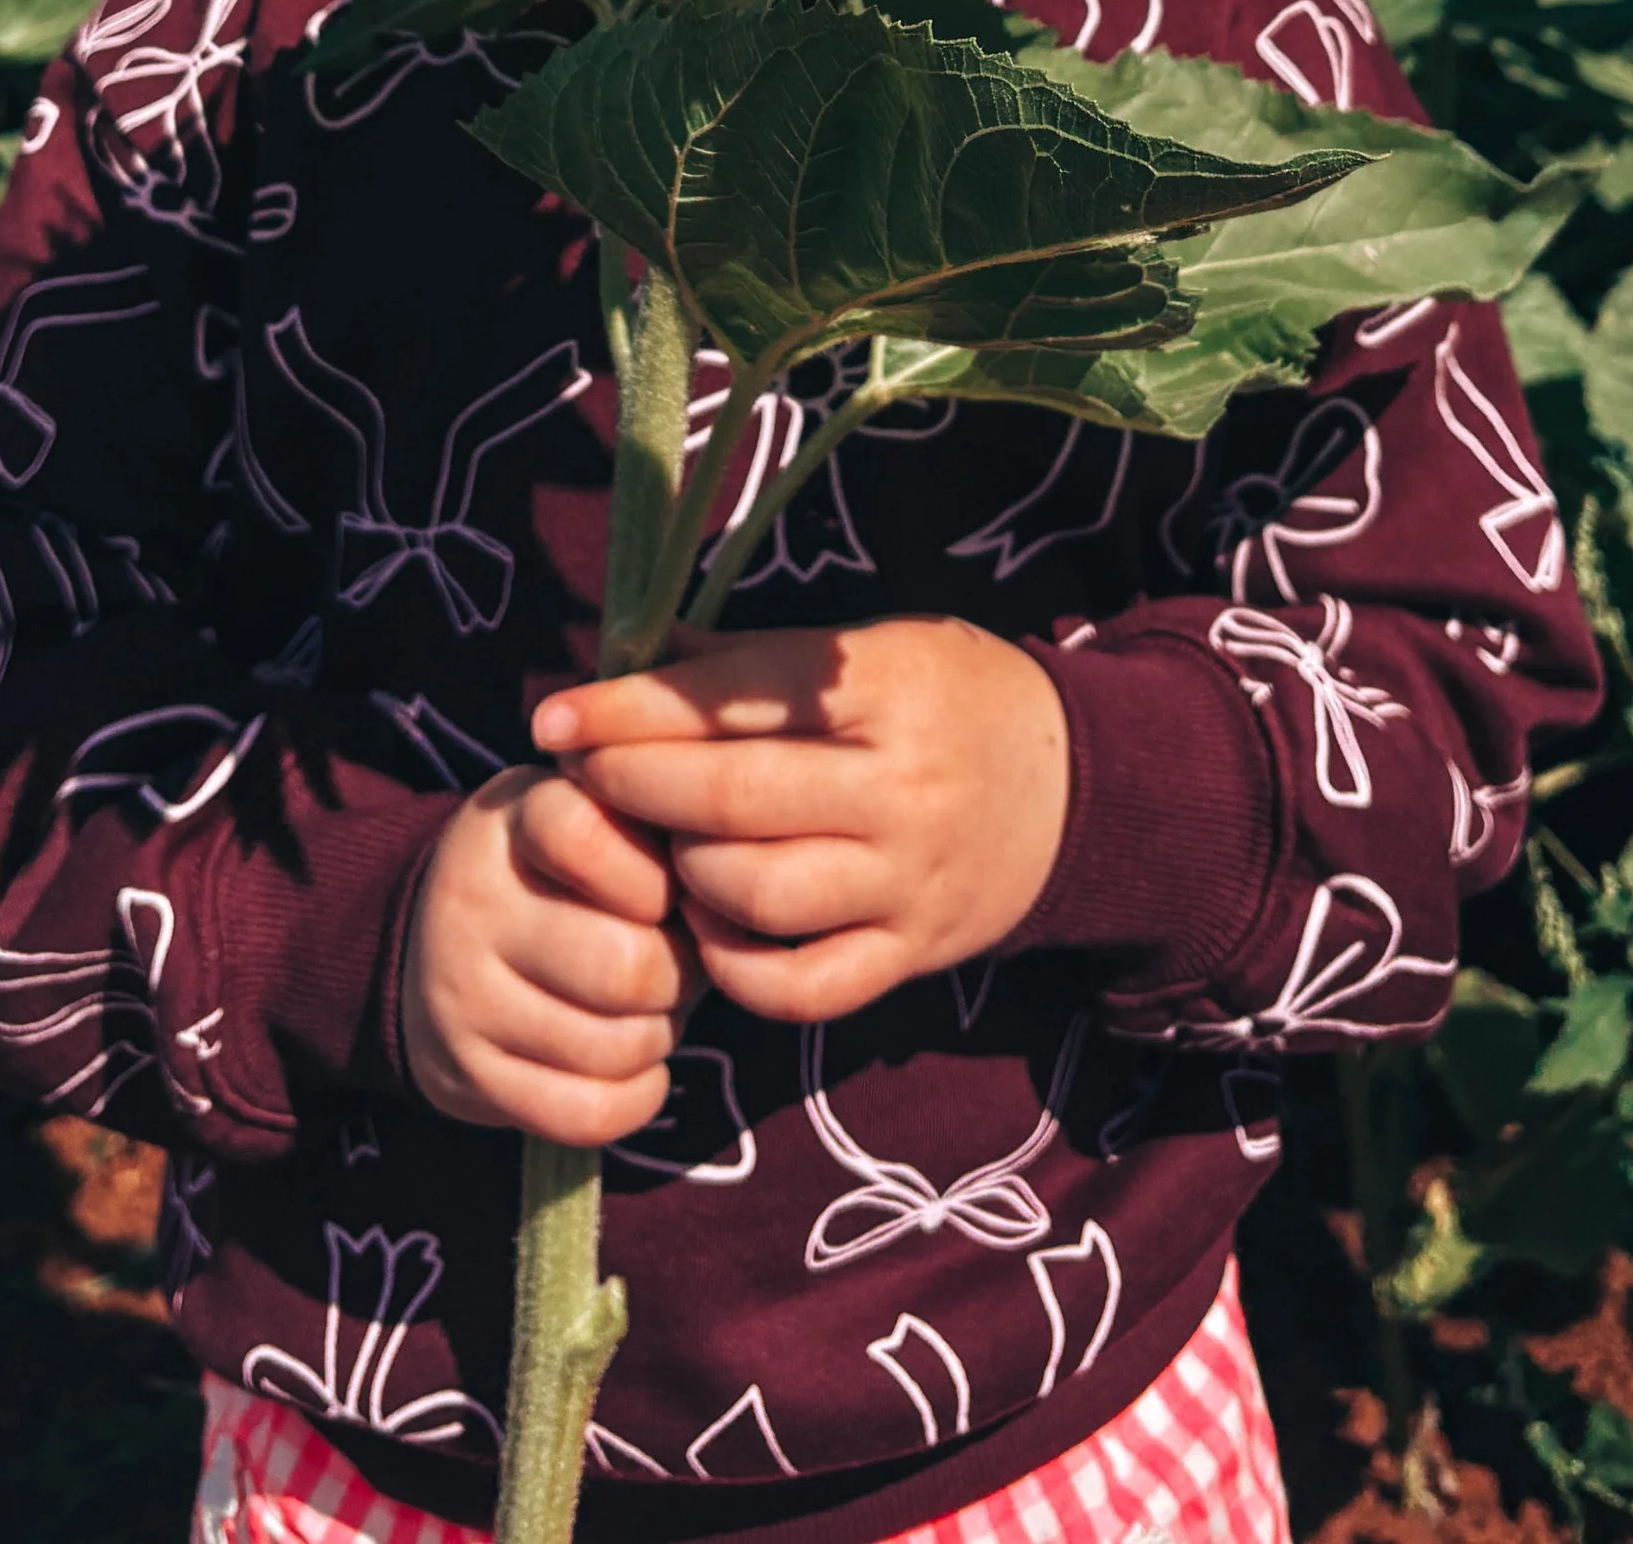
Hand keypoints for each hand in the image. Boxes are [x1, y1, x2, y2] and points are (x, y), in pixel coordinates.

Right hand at [402, 767, 698, 1145]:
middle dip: (680, 975)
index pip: (588, 839)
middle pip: (624, 966)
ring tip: (649, 1005)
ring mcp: (461, 996)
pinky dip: (637, 1095)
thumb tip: (734, 887)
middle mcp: (472, 903)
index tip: (669, 890)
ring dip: (659, 1034)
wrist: (436, 947)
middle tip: (680, 961)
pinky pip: (588, 1112)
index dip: (658, 877)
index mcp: (512, 820)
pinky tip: (636, 1064)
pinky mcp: (467, 1075)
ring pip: (614, 1047)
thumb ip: (658, 822)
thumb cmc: (560, 871)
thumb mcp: (594, 812)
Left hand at [532, 619, 1070, 1024]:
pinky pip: (802, 985)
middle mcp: (902, 788)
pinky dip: (736, 965)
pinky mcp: (913, 953)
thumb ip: (751, 660)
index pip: (734, 697)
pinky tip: (709, 925)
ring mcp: (909, 881)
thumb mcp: (874, 647)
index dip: (630, 708)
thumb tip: (629, 651)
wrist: (1076, 791)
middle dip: (633, 785)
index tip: (556, 716)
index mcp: (890, 689)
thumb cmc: (951, 698)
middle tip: (583, 775)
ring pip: (757, 893)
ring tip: (663, 843)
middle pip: (731, 798)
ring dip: (683, 870)